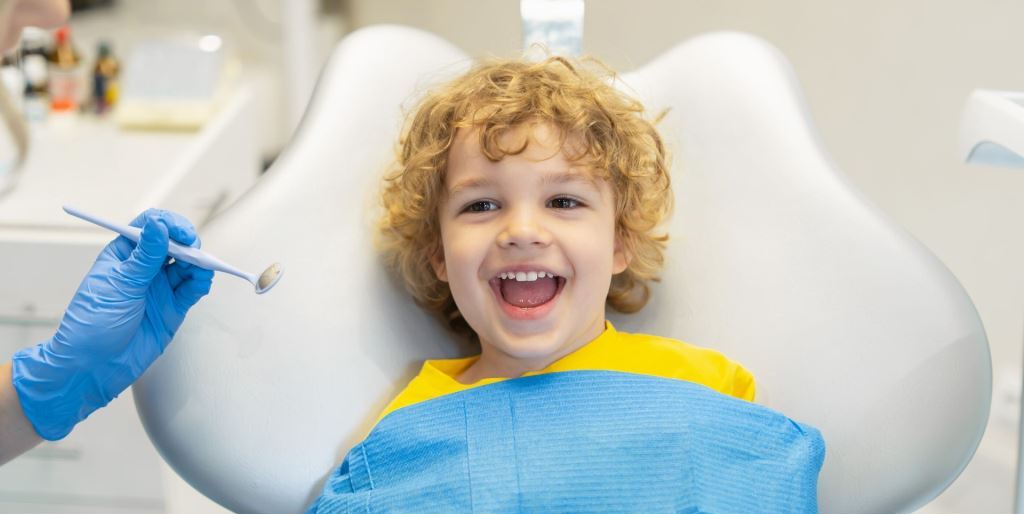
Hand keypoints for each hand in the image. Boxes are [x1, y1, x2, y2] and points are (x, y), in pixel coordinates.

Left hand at [10, 209, 213, 439]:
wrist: (92, 367)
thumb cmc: (92, 324)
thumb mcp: (118, 285)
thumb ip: (145, 257)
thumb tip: (159, 226)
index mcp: (123, 255)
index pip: (149, 227)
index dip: (167, 224)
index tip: (179, 232)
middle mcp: (143, 269)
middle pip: (173, 244)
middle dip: (187, 243)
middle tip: (194, 250)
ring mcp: (159, 288)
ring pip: (187, 266)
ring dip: (198, 263)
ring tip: (202, 268)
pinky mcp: (172, 308)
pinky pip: (192, 289)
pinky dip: (201, 282)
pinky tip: (202, 281)